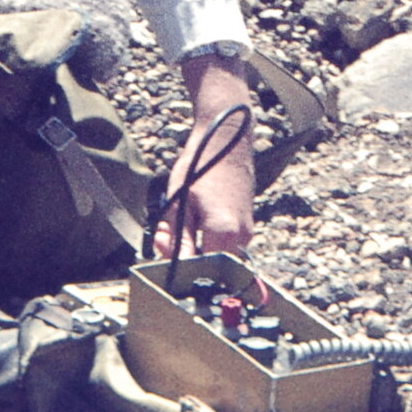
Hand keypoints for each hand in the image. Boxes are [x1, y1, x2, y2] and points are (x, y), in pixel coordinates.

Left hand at [155, 55, 255, 256]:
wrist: (226, 140)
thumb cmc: (201, 166)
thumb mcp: (180, 202)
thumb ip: (179, 239)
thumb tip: (174, 265)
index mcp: (224, 232)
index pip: (202, 270)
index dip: (180, 268)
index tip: (165, 252)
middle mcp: (241, 238)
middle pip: (209, 267)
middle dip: (185, 258)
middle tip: (165, 236)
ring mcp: (246, 234)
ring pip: (216, 257)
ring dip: (194, 249)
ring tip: (177, 225)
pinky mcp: (246, 228)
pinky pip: (224, 247)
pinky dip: (205, 241)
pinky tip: (192, 221)